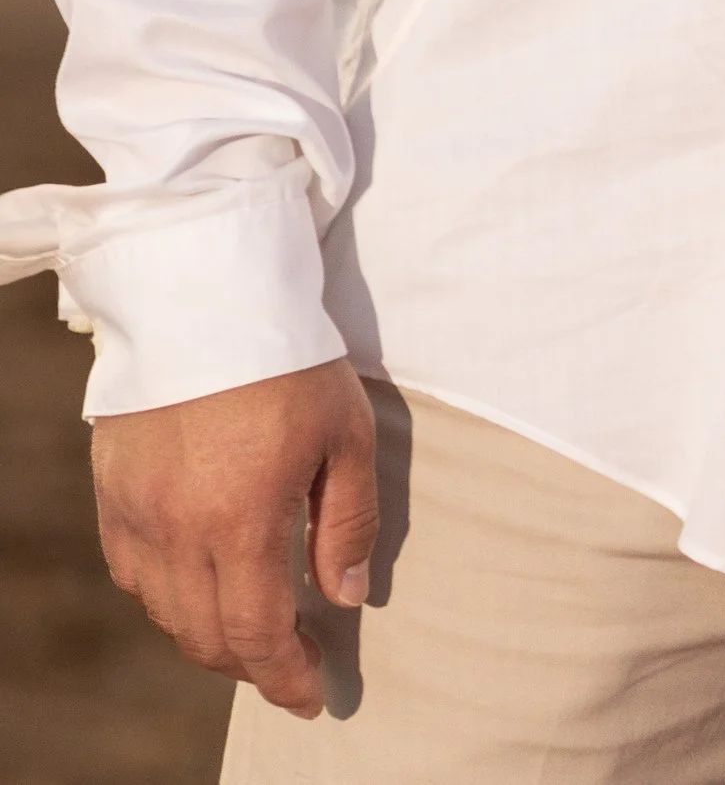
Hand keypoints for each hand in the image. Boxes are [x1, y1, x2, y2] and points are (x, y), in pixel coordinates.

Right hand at [93, 360, 376, 715]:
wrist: (207, 292)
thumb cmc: (290, 358)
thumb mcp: (346, 432)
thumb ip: (347, 521)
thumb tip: (344, 597)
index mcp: (241, 519)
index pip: (257, 634)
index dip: (284, 677)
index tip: (310, 696)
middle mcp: (178, 528)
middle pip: (207, 636)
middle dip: (251, 665)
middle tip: (287, 664)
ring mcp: (137, 511)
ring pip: (166, 612)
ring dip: (208, 635)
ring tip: (249, 627)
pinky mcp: (112, 489)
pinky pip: (131, 572)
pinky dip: (165, 596)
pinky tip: (197, 584)